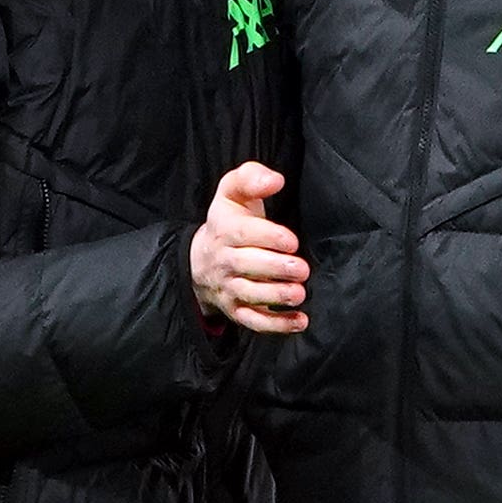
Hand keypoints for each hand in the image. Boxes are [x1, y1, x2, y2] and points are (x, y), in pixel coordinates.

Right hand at [191, 163, 308, 335]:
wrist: (200, 259)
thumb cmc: (229, 220)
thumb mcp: (232, 192)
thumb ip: (251, 178)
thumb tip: (275, 180)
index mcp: (223, 230)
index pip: (243, 234)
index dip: (268, 237)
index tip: (291, 240)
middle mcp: (224, 261)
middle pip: (247, 266)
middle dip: (275, 268)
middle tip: (301, 268)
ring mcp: (228, 288)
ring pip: (250, 295)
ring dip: (276, 296)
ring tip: (299, 293)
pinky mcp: (235, 310)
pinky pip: (253, 321)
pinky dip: (276, 325)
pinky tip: (300, 321)